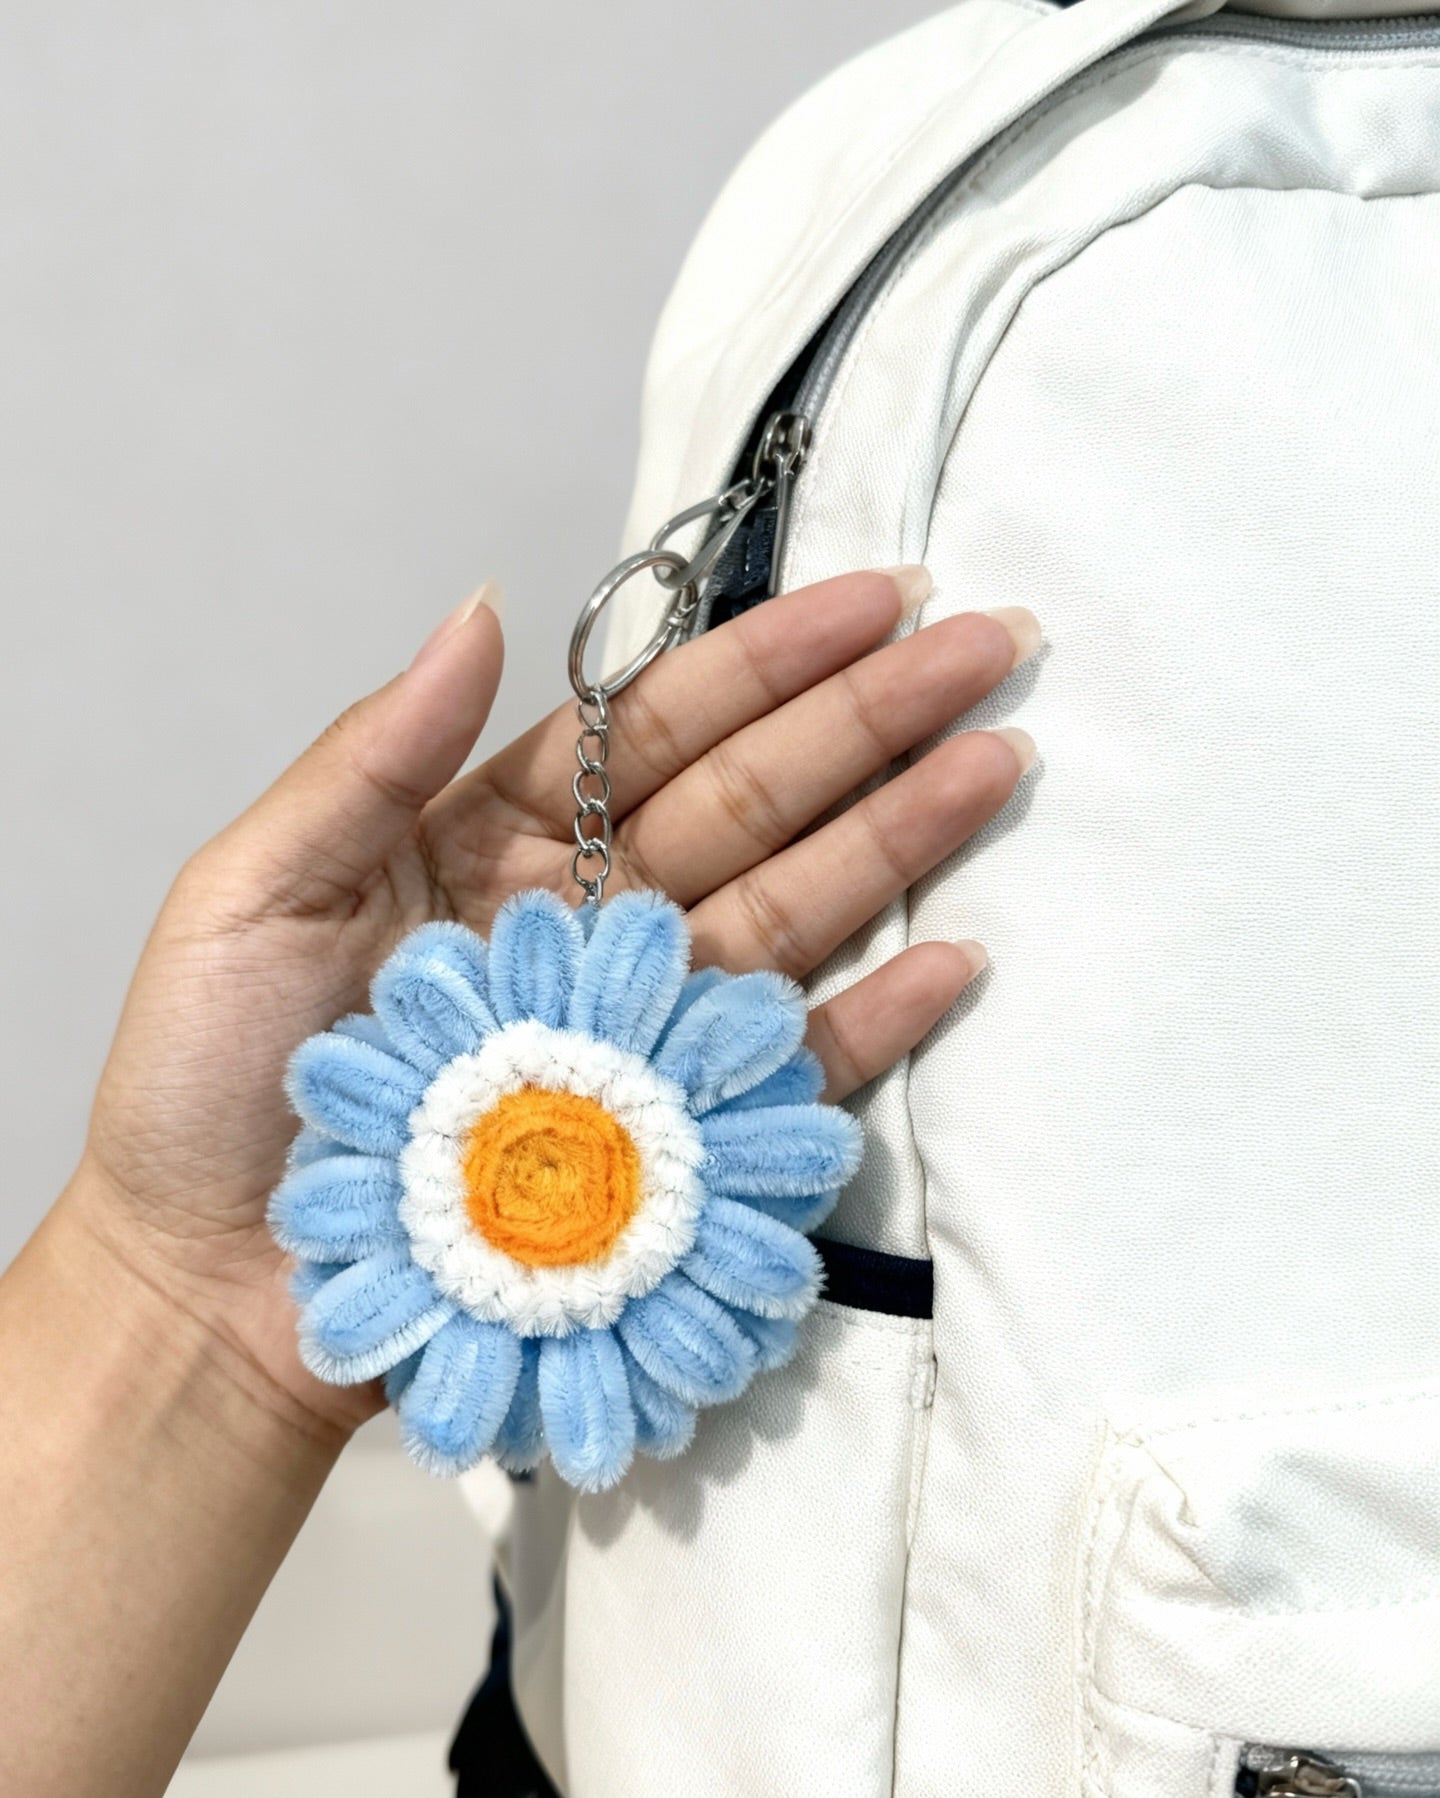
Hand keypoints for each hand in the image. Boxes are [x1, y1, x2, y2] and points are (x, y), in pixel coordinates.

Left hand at [71, 567, 1036, 1440]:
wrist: (212, 1289)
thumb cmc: (210, 1084)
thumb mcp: (254, 890)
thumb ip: (371, 755)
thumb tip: (484, 607)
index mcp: (492, 837)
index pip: (653, 725)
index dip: (765, 659)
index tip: (873, 595)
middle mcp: (586, 918)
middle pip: (751, 798)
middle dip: (870, 718)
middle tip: (990, 644)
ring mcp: (635, 1027)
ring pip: (790, 910)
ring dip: (900, 838)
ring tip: (1000, 763)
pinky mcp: (663, 1139)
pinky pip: (784, 1069)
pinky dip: (872, 1019)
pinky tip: (953, 959)